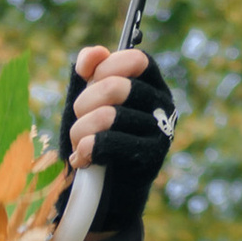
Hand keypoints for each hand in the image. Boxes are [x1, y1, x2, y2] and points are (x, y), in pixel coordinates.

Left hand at [56, 42, 176, 191]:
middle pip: (115, 87)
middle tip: (79, 118)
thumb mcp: (91, 99)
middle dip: (84, 104)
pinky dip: (87, 149)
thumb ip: (89, 72)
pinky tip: (82, 156)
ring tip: (78, 143)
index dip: (105, 67)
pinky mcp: (152, 157)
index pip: (135, 59)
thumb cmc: (100, 134)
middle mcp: (163, 104)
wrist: (111, 186)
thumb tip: (92, 54)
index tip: (89, 80)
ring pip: (107, 116)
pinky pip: (110, 143)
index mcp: (152, 83)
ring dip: (80, 132)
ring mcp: (161, 131)